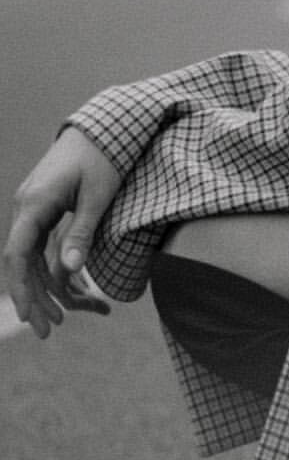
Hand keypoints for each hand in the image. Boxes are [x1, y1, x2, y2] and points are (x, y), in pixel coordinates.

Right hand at [4, 127, 120, 337]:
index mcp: (34, 204)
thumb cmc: (102, 157)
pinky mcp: (43, 212)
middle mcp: (26, 208)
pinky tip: (71, 291)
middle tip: (50, 332)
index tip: (30, 316)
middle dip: (35, 298)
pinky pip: (41, 248)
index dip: (21, 287)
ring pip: (30, 259)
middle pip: (21, 263)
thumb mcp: (97, 196)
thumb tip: (69, 271)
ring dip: (45, 289)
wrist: (101, 127)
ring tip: (64, 319)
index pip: (17, 253)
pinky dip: (52, 270)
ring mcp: (32, 210)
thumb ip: (82, 233)